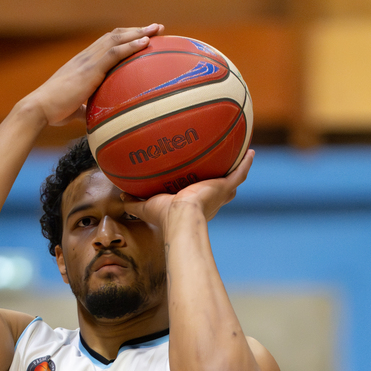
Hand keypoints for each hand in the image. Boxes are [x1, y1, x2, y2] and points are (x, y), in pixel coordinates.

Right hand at [24, 25, 164, 126]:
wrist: (40, 107)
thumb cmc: (53, 110)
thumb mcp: (73, 107)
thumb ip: (84, 108)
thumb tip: (91, 117)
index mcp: (83, 63)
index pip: (107, 44)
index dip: (124, 38)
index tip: (140, 37)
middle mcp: (87, 56)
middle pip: (115, 36)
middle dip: (136, 30)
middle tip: (155, 28)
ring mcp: (89, 60)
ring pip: (117, 39)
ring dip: (139, 33)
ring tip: (156, 29)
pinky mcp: (90, 69)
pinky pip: (114, 53)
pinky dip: (131, 46)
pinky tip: (145, 43)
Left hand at [121, 150, 254, 226]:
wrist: (180, 219)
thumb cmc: (165, 217)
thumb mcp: (146, 207)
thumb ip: (134, 202)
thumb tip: (120, 195)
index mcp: (194, 207)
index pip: (199, 199)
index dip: (200, 192)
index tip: (199, 186)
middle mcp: (209, 201)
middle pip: (219, 191)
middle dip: (221, 183)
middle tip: (223, 171)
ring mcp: (219, 194)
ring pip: (232, 181)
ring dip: (237, 170)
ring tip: (242, 157)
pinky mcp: (224, 188)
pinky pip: (239, 173)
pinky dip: (246, 164)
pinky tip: (250, 152)